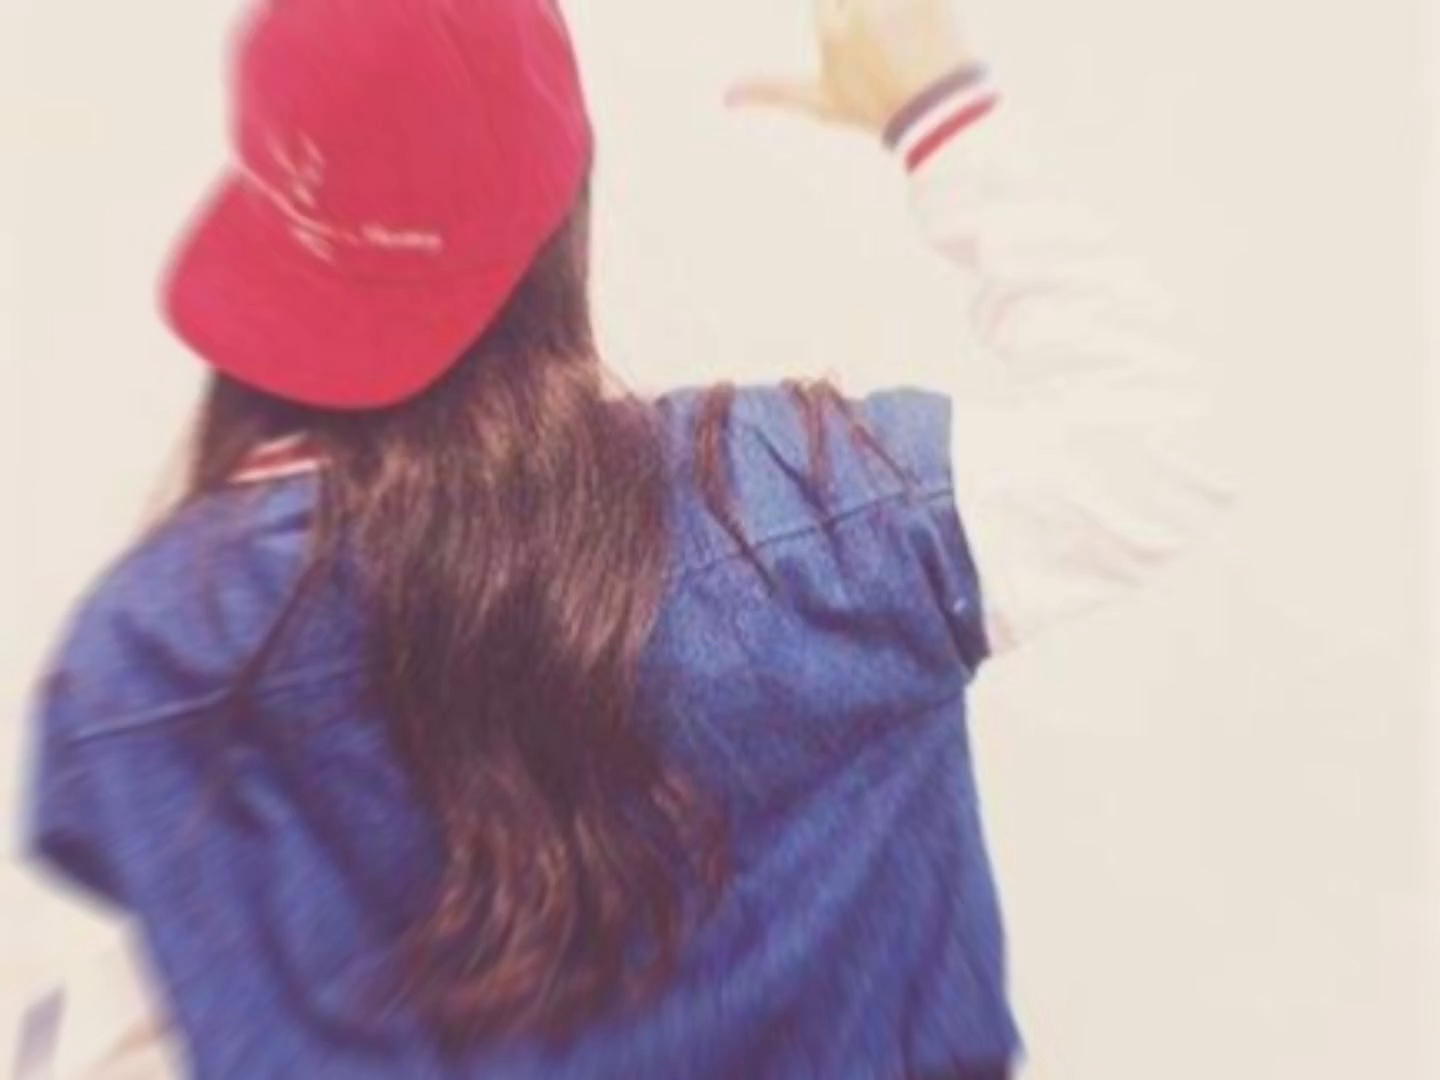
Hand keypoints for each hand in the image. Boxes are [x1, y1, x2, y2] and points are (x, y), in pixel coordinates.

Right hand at [726, 0, 975, 134]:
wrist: (938, 115)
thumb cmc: (874, 108)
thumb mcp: (819, 102)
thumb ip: (772, 91)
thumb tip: (727, 96)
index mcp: (830, 31)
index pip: (825, 1)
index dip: (838, 11)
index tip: (851, 34)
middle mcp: (861, 10)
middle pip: (850, 0)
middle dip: (865, 14)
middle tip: (875, 39)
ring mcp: (897, 3)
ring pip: (879, 1)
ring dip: (886, 13)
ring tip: (888, 35)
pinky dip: (919, 9)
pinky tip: (912, 21)